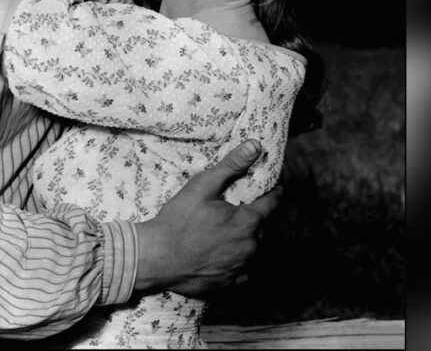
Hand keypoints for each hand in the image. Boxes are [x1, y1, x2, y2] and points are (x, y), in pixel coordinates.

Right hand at [134, 140, 281, 296]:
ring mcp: (241, 268)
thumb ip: (231, 165)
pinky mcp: (229, 283)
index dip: (274, 194)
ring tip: (233, 232)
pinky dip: (240, 262)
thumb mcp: (203, 186)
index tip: (274, 189)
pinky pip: (244, 272)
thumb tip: (255, 146)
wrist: (156, 258)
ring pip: (254, 250)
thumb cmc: (178, 220)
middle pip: (263, 227)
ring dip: (248, 240)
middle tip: (243, 210)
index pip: (273, 203)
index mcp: (248, 221)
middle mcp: (250, 247)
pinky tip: (226, 256)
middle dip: (256, 217)